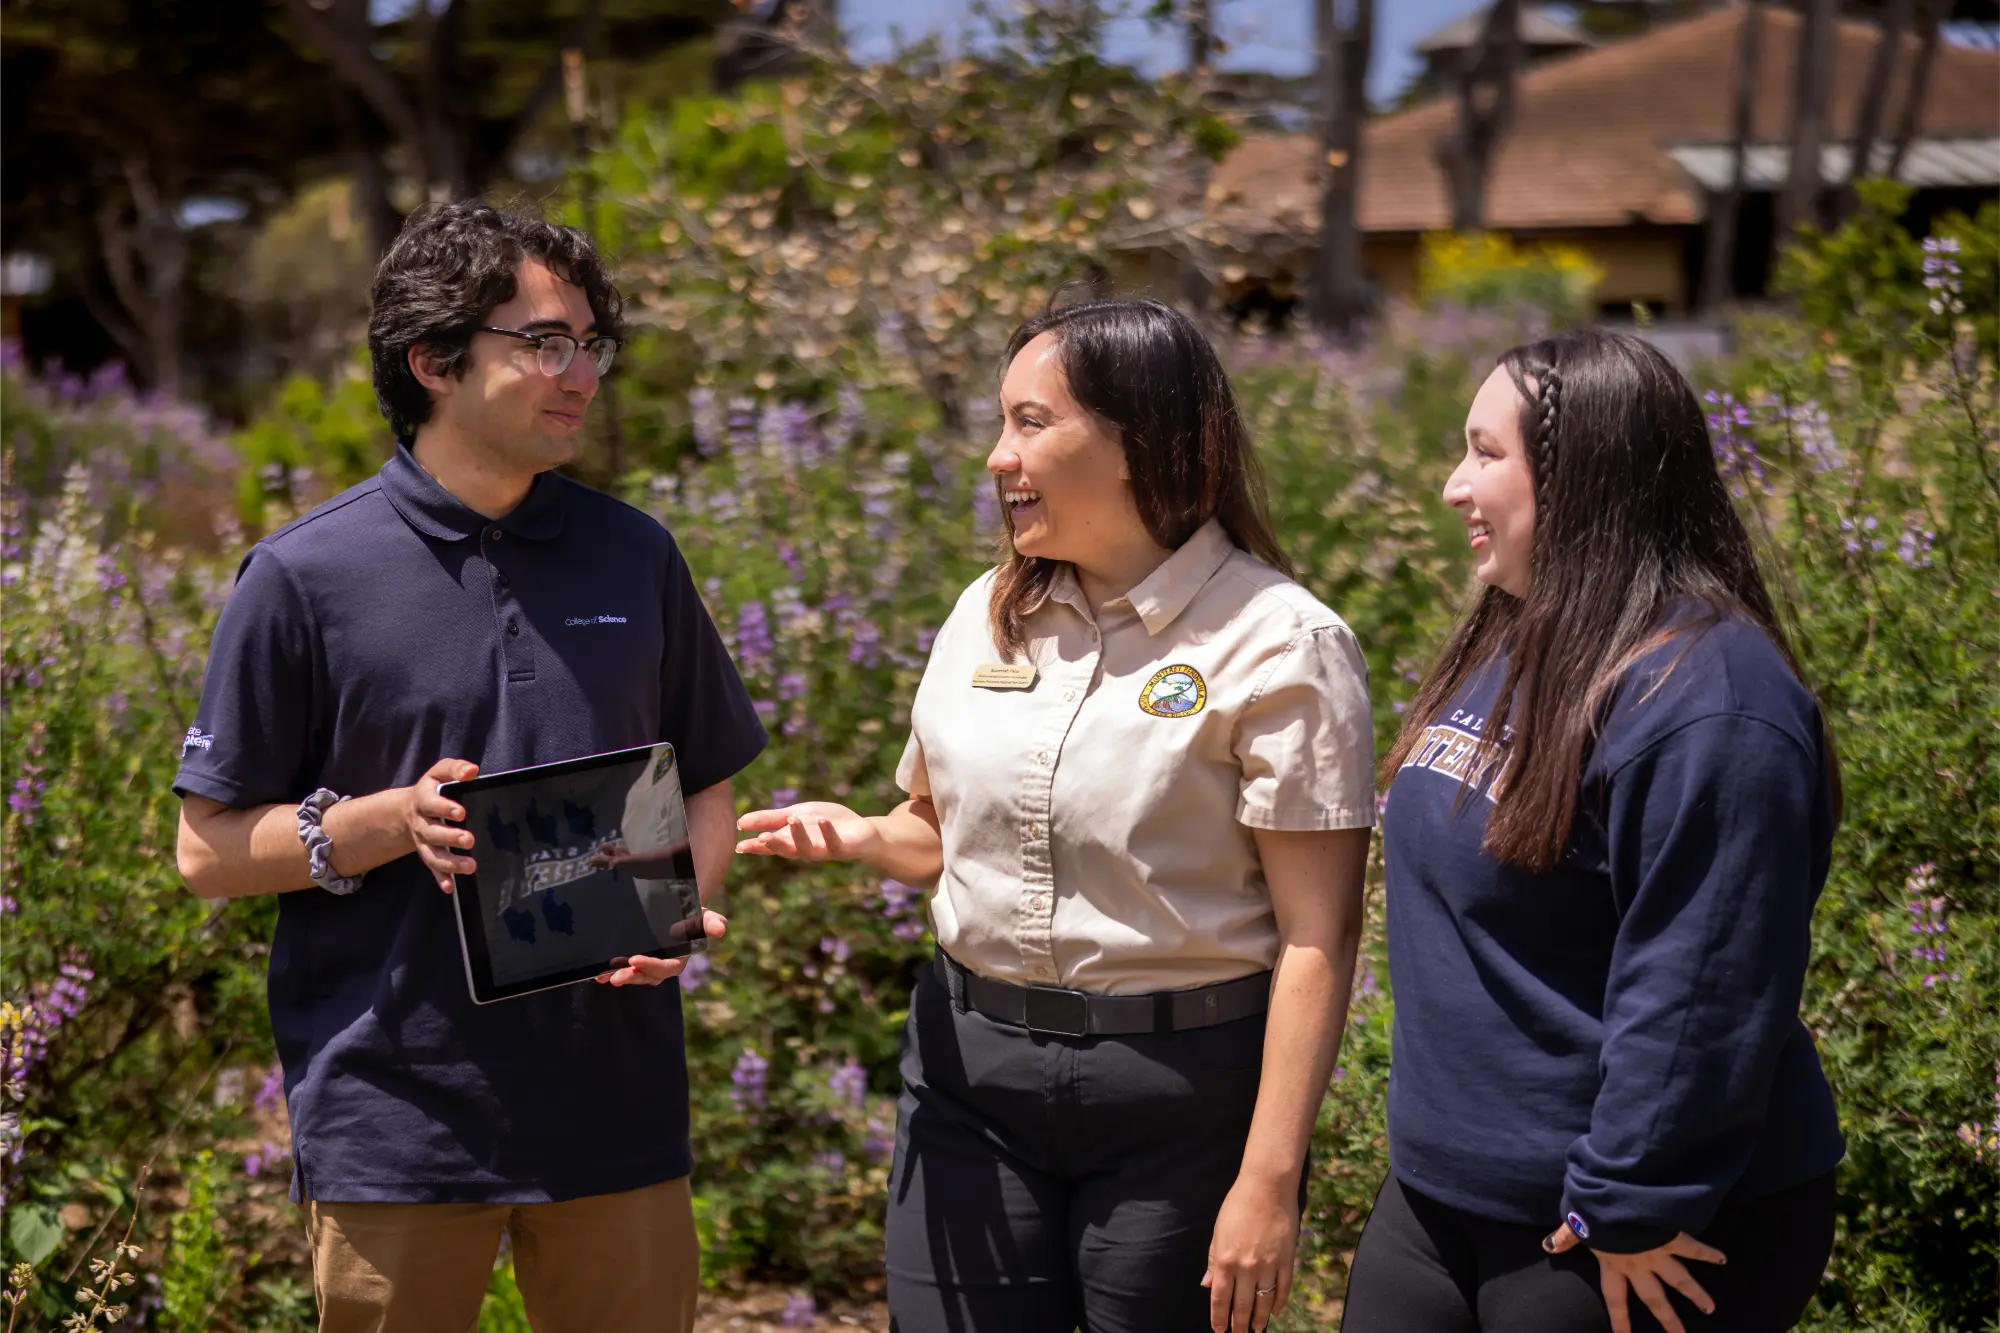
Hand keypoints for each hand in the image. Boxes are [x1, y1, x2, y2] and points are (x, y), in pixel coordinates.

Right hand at [404, 758, 478, 892]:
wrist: (409, 810)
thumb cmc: (433, 789)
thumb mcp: (440, 773)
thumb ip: (455, 769)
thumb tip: (473, 771)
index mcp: (423, 800)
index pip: (431, 804)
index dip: (444, 808)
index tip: (460, 812)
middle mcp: (421, 824)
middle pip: (432, 833)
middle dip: (450, 838)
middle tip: (469, 839)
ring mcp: (424, 842)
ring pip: (433, 855)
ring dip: (450, 863)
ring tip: (470, 866)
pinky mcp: (428, 854)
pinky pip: (432, 869)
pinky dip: (440, 878)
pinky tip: (451, 887)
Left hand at [595, 911, 728, 985]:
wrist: (678, 909)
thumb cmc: (691, 913)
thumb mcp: (702, 915)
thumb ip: (711, 922)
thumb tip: (721, 928)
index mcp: (680, 958)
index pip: (666, 967)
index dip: (651, 965)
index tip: (635, 959)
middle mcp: (665, 966)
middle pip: (648, 976)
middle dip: (632, 977)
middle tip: (616, 976)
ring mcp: (650, 966)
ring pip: (636, 976)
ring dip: (621, 977)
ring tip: (605, 977)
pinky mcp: (638, 963)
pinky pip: (626, 971)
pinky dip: (612, 973)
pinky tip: (599, 975)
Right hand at [735, 801, 878, 862]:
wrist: (863, 832)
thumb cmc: (827, 824)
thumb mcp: (796, 815)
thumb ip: (770, 818)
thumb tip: (740, 822)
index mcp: (792, 841)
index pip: (771, 845)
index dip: (755, 847)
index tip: (739, 846)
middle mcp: (806, 849)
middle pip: (787, 850)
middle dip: (775, 845)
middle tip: (762, 838)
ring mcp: (824, 850)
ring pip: (808, 850)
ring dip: (799, 836)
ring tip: (792, 819)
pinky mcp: (843, 848)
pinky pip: (834, 844)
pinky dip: (827, 832)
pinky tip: (821, 821)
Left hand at [1202, 1173, 1298, 1332]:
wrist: (1266, 1187)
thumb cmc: (1237, 1206)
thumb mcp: (1218, 1233)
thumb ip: (1214, 1261)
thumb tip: (1208, 1285)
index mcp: (1225, 1260)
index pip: (1220, 1298)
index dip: (1219, 1318)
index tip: (1219, 1330)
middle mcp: (1246, 1268)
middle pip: (1242, 1305)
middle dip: (1238, 1324)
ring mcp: (1268, 1266)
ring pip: (1264, 1302)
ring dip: (1260, 1318)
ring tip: (1257, 1329)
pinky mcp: (1286, 1260)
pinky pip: (1283, 1289)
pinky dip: (1279, 1303)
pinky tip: (1276, 1313)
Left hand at [1543, 1225, 1725, 1332]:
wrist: (1615, 1195)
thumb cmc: (1593, 1209)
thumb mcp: (1576, 1223)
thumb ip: (1566, 1237)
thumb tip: (1549, 1246)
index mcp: (1613, 1263)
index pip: (1616, 1298)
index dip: (1620, 1319)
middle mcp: (1638, 1264)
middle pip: (1655, 1298)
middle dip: (1668, 1319)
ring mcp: (1657, 1253)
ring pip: (1680, 1279)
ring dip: (1696, 1294)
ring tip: (1710, 1308)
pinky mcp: (1672, 1237)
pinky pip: (1693, 1247)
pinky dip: (1708, 1252)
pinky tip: (1722, 1258)